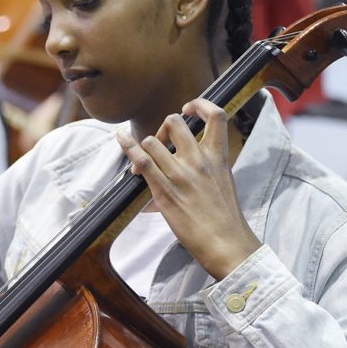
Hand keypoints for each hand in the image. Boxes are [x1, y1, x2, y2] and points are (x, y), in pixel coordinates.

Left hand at [115, 99, 260, 279]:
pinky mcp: (164, 190)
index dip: (200, 104)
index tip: (188, 108)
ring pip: (152, 141)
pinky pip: (141, 160)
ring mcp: (181, 174)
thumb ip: (208, 167)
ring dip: (144, 147)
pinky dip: (128, 147)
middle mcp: (199, 160)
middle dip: (163, 126)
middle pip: (175, 121)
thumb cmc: (225, 219)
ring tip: (143, 161)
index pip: (216, 115)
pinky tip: (120, 139)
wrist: (226, 243)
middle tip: (161, 141)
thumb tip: (189, 162)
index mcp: (218, 157)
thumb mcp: (223, 183)